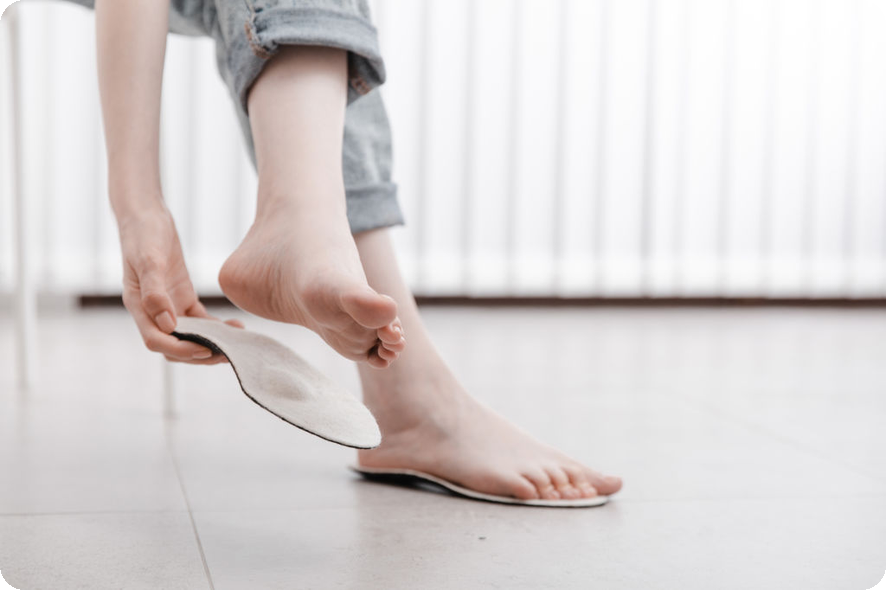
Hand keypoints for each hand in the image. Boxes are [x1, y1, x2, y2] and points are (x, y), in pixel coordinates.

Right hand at [117, 203, 242, 363]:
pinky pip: (199, 321)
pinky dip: (215, 328)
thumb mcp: (148, 260)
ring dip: (210, 344)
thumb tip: (167, 325)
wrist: (147, 216)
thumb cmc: (144, 234)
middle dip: (200, 354)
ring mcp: (168, 306)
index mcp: (138, 307)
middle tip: (229, 354)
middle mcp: (152, 312)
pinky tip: (234, 326)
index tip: (205, 350)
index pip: (156, 341)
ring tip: (237, 343)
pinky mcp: (182, 298)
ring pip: (189, 337)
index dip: (180, 350)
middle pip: (174, 346)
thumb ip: (154, 293)